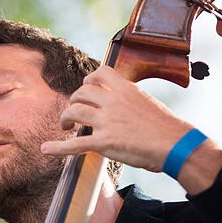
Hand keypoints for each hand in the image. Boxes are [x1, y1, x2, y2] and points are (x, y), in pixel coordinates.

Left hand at [40, 66, 221, 192]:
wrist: (176, 144)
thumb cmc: (167, 127)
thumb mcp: (148, 102)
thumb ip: (131, 99)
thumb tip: (122, 101)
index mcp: (126, 89)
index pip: (100, 73)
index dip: (88, 80)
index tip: (86, 88)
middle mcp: (114, 101)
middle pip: (81, 92)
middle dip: (74, 101)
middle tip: (74, 112)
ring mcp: (107, 121)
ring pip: (75, 111)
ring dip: (66, 118)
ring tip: (66, 125)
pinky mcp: (104, 142)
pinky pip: (75, 144)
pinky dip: (58, 147)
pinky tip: (46, 149)